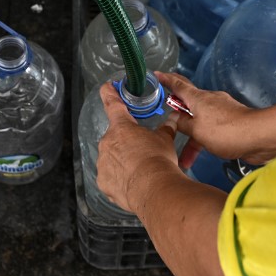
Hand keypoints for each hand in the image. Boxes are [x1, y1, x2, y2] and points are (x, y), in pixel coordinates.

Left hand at [95, 81, 185, 213]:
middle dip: (126, 142)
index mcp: (121, 127)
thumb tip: (173, 119)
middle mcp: (107, 142)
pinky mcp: (103, 181)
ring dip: (122, 160)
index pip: (113, 104)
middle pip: (114, 137)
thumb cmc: (159, 160)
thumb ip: (166, 128)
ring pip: (111, 157)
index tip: (106, 86)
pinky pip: (109, 176)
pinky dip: (118, 177)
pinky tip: (131, 182)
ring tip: (139, 171)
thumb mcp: (165, 140)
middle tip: (141, 151)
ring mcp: (103, 163)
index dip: (109, 93)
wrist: (153, 188)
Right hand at [157, 71, 275, 165]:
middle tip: (167, 120)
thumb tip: (175, 118)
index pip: (178, 85)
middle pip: (189, 104)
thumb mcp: (197, 131)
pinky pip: (212, 128)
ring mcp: (222, 111)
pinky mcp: (232, 122)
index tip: (158, 74)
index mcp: (198, 98)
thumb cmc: (226, 131)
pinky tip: (204, 152)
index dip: (167, 80)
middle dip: (178, 115)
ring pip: (201, 121)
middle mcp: (210, 101)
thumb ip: (183, 124)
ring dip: (192, 137)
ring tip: (185, 158)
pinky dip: (205, 139)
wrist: (258, 136)